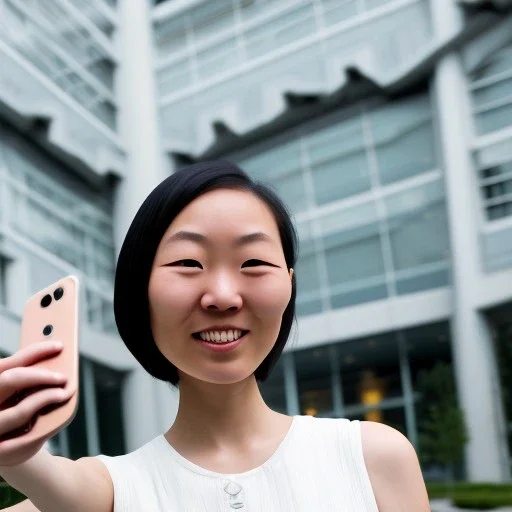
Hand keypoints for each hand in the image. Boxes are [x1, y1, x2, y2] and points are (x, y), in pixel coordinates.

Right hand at [0, 342, 73, 466]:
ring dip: (46, 399)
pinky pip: (25, 438)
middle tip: (63, 376)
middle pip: (9, 380)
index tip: (60, 346)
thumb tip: (60, 359)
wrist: (11, 452)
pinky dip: (45, 425)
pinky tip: (55, 415)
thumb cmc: (18, 413)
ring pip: (20, 411)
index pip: (6, 364)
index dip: (34, 352)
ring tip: (63, 393)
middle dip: (41, 375)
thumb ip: (31, 380)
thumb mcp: (21, 394)